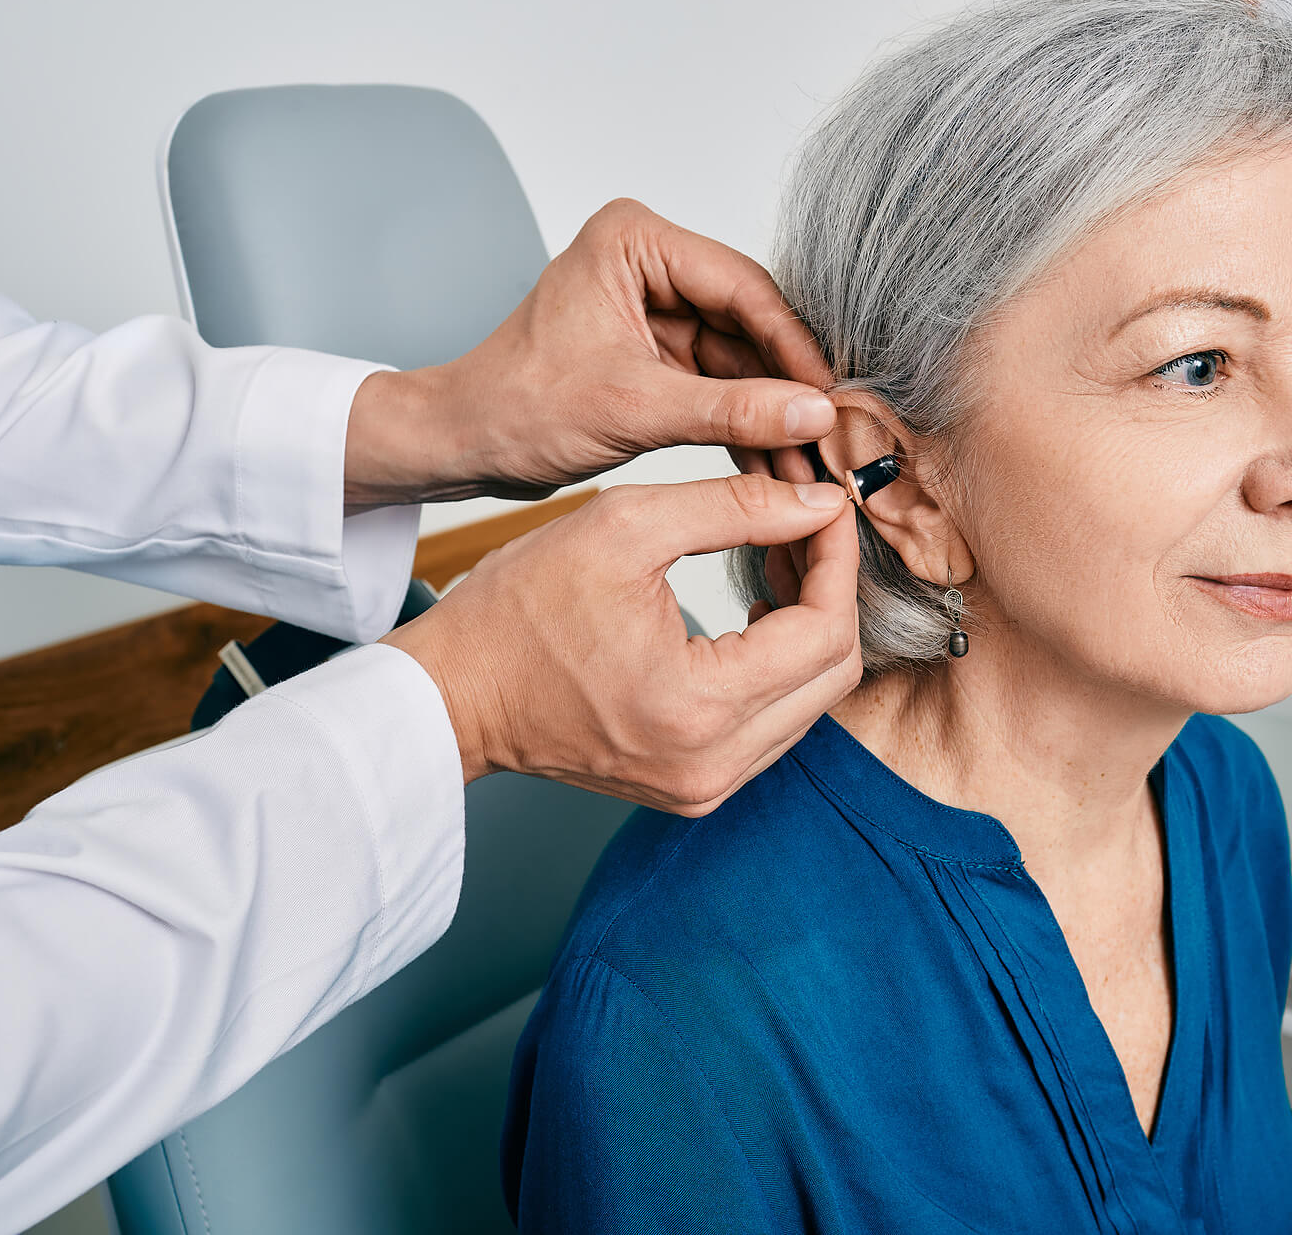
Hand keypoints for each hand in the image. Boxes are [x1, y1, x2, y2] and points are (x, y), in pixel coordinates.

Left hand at [345, 199, 835, 506]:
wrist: (463, 447)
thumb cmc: (517, 409)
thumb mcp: (634, 409)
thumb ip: (731, 410)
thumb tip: (814, 414)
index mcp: (634, 241)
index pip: (741, 287)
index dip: (793, 346)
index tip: (832, 396)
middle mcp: (649, 265)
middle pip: (748, 324)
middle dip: (787, 385)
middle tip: (834, 433)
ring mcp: (654, 311)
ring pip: (738, 362)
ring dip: (771, 414)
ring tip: (812, 461)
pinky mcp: (655, 355)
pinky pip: (716, 387)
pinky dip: (743, 425)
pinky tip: (779, 462)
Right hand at [383, 475, 860, 815]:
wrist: (455, 694)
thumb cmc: (519, 610)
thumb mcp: (624, 528)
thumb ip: (736, 508)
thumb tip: (821, 504)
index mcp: (698, 705)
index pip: (824, 630)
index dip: (836, 557)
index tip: (824, 504)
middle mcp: (714, 765)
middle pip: (832, 673)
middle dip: (831, 590)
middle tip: (805, 527)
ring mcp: (706, 786)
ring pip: (810, 701)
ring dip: (808, 627)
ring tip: (780, 559)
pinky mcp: (695, 787)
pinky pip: (773, 724)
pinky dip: (778, 665)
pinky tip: (755, 613)